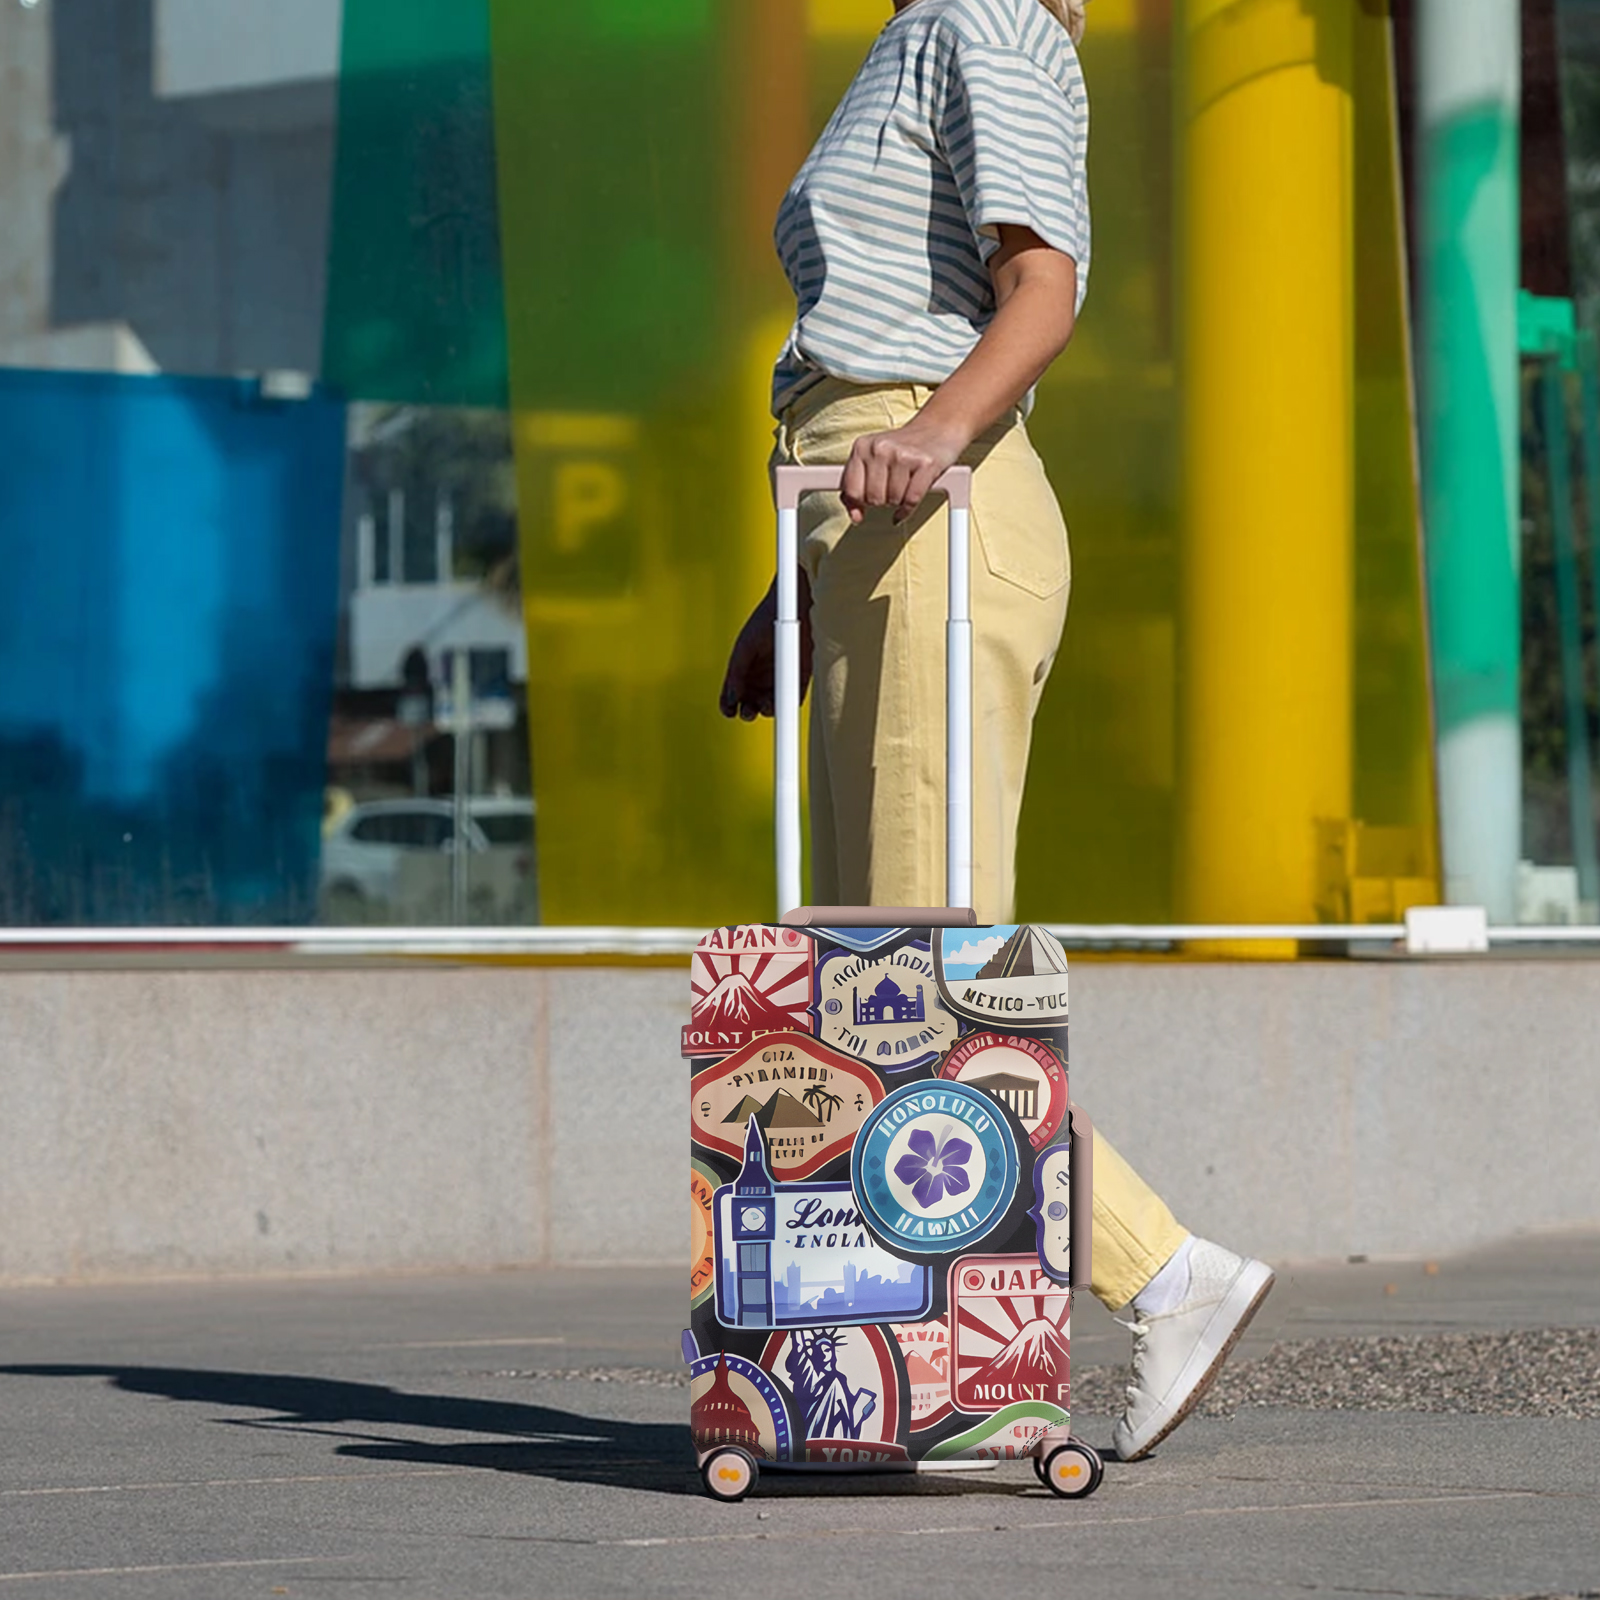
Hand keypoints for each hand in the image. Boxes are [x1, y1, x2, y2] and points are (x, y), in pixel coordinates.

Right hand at [719, 578, 812, 719]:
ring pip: (771, 705)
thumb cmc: (764, 622)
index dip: (729, 706)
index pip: (733, 695)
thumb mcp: (744, 647)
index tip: (729, 712)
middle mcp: (760, 678)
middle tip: (748, 712)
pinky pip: (792, 698)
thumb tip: (732, 698)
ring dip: (767, 710)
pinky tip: (782, 702)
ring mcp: (780, 679)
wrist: (791, 609)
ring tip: (766, 706)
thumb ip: (736, 673)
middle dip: (748, 712)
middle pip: (751, 704)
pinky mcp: (799, 678)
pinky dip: (787, 704)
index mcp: (743, 671)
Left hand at [841, 421, 964, 525]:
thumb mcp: (872, 461)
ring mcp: (903, 455)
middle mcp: (880, 448)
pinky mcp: (925, 464)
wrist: (936, 430)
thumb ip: (856, 487)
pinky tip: (908, 504)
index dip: (860, 502)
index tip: (867, 501)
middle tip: (890, 489)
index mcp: (862, 446)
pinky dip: (909, 509)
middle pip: (873, 499)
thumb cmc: (902, 449)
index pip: (851, 491)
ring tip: (903, 486)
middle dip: (882, 501)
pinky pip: (911, 500)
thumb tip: (856, 517)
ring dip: (898, 501)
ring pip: (893, 500)